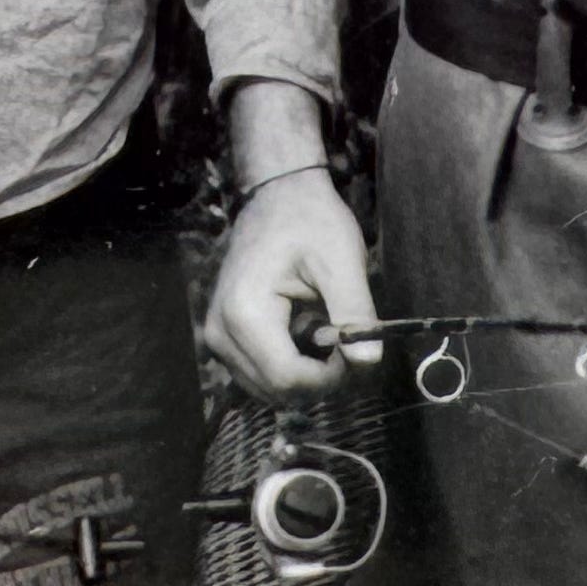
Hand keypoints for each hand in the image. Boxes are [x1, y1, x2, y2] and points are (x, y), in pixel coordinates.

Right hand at [204, 173, 376, 397]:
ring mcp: (217, 336)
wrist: (279, 196)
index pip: (288, 378)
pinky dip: (290, 365)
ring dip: (305, 373)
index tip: (356, 352)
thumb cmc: (310, 221)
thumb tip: (369, 361)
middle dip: (320, 378)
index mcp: (245, 313)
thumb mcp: (341, 260)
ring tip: (325, 331)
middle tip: (347, 343)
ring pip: (268, 388)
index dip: (330, 378)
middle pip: (277, 389)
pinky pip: (259, 374)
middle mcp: (221, 332)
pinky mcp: (223, 337)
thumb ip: (355, 312)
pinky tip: (306, 332)